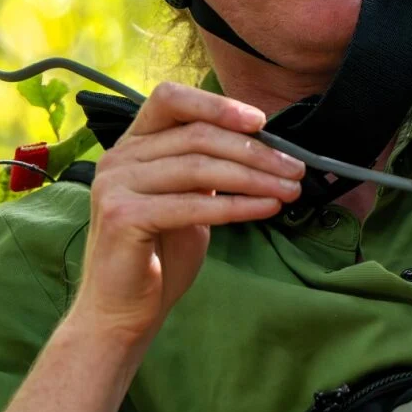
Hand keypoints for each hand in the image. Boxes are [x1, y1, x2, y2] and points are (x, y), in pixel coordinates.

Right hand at [69, 82, 305, 348]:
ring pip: (199, 166)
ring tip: (290, 189)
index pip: (172, 99)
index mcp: (133, 143)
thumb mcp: (189, 197)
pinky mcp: (123, 216)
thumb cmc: (161, 254)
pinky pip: (193, 204)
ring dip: (254, 177)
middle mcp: (119, 156)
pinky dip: (237, 205)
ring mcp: (116, 184)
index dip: (218, 104)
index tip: (261, 121)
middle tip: (295, 167)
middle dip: (254, 150)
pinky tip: (266, 208)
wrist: (123, 312)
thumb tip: (265, 146)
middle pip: (197, 135)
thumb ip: (210, 167)